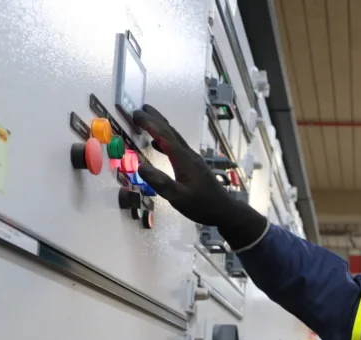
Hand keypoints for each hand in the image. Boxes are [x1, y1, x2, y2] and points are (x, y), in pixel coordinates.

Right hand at [131, 104, 267, 249]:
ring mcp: (193, 160)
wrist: (225, 211)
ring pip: (174, 138)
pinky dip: (165, 142)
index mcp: (184, 160)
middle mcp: (189, 155)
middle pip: (170, 132)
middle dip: (155, 119)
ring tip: (147, 120)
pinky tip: (157, 145)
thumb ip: (160, 182)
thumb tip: (140, 166)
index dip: (150, 124)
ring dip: (160, 128)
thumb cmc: (202, 206)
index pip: (165, 137)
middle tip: (140, 108)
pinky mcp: (194, 166)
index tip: (135, 114)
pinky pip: (176, 148)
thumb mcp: (178, 198)